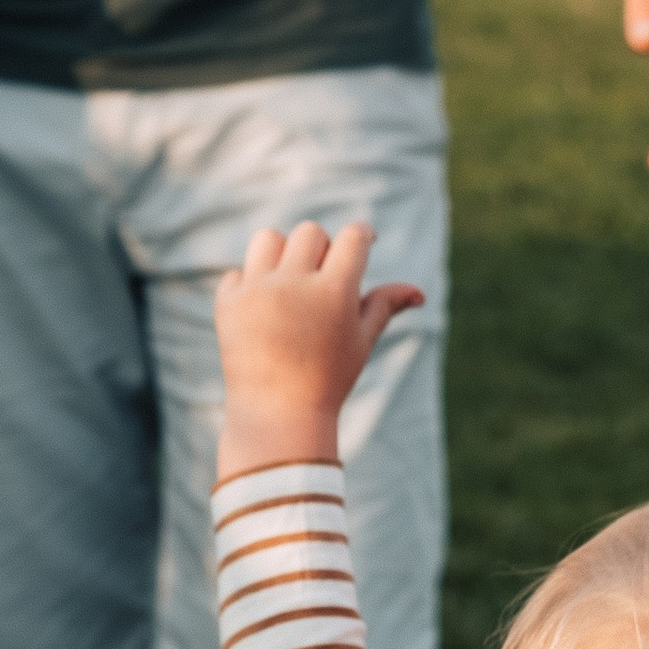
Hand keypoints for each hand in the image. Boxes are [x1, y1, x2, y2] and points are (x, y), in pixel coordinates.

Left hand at [215, 223, 424, 479]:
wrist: (277, 415)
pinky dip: (250, 284)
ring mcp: (258, 291)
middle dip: (322, 249)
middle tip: (324, 276)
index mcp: (335, 292)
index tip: (363, 241)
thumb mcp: (361, 342)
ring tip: (289, 282)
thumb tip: (419, 291)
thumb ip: (385, 306)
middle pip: (311, 233)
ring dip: (282, 253)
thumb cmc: (328, 379)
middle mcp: (295, 285)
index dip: (362, 235)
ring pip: (269, 239)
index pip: (353, 237)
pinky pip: (239, 272)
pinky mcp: (228, 303)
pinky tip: (262, 311)